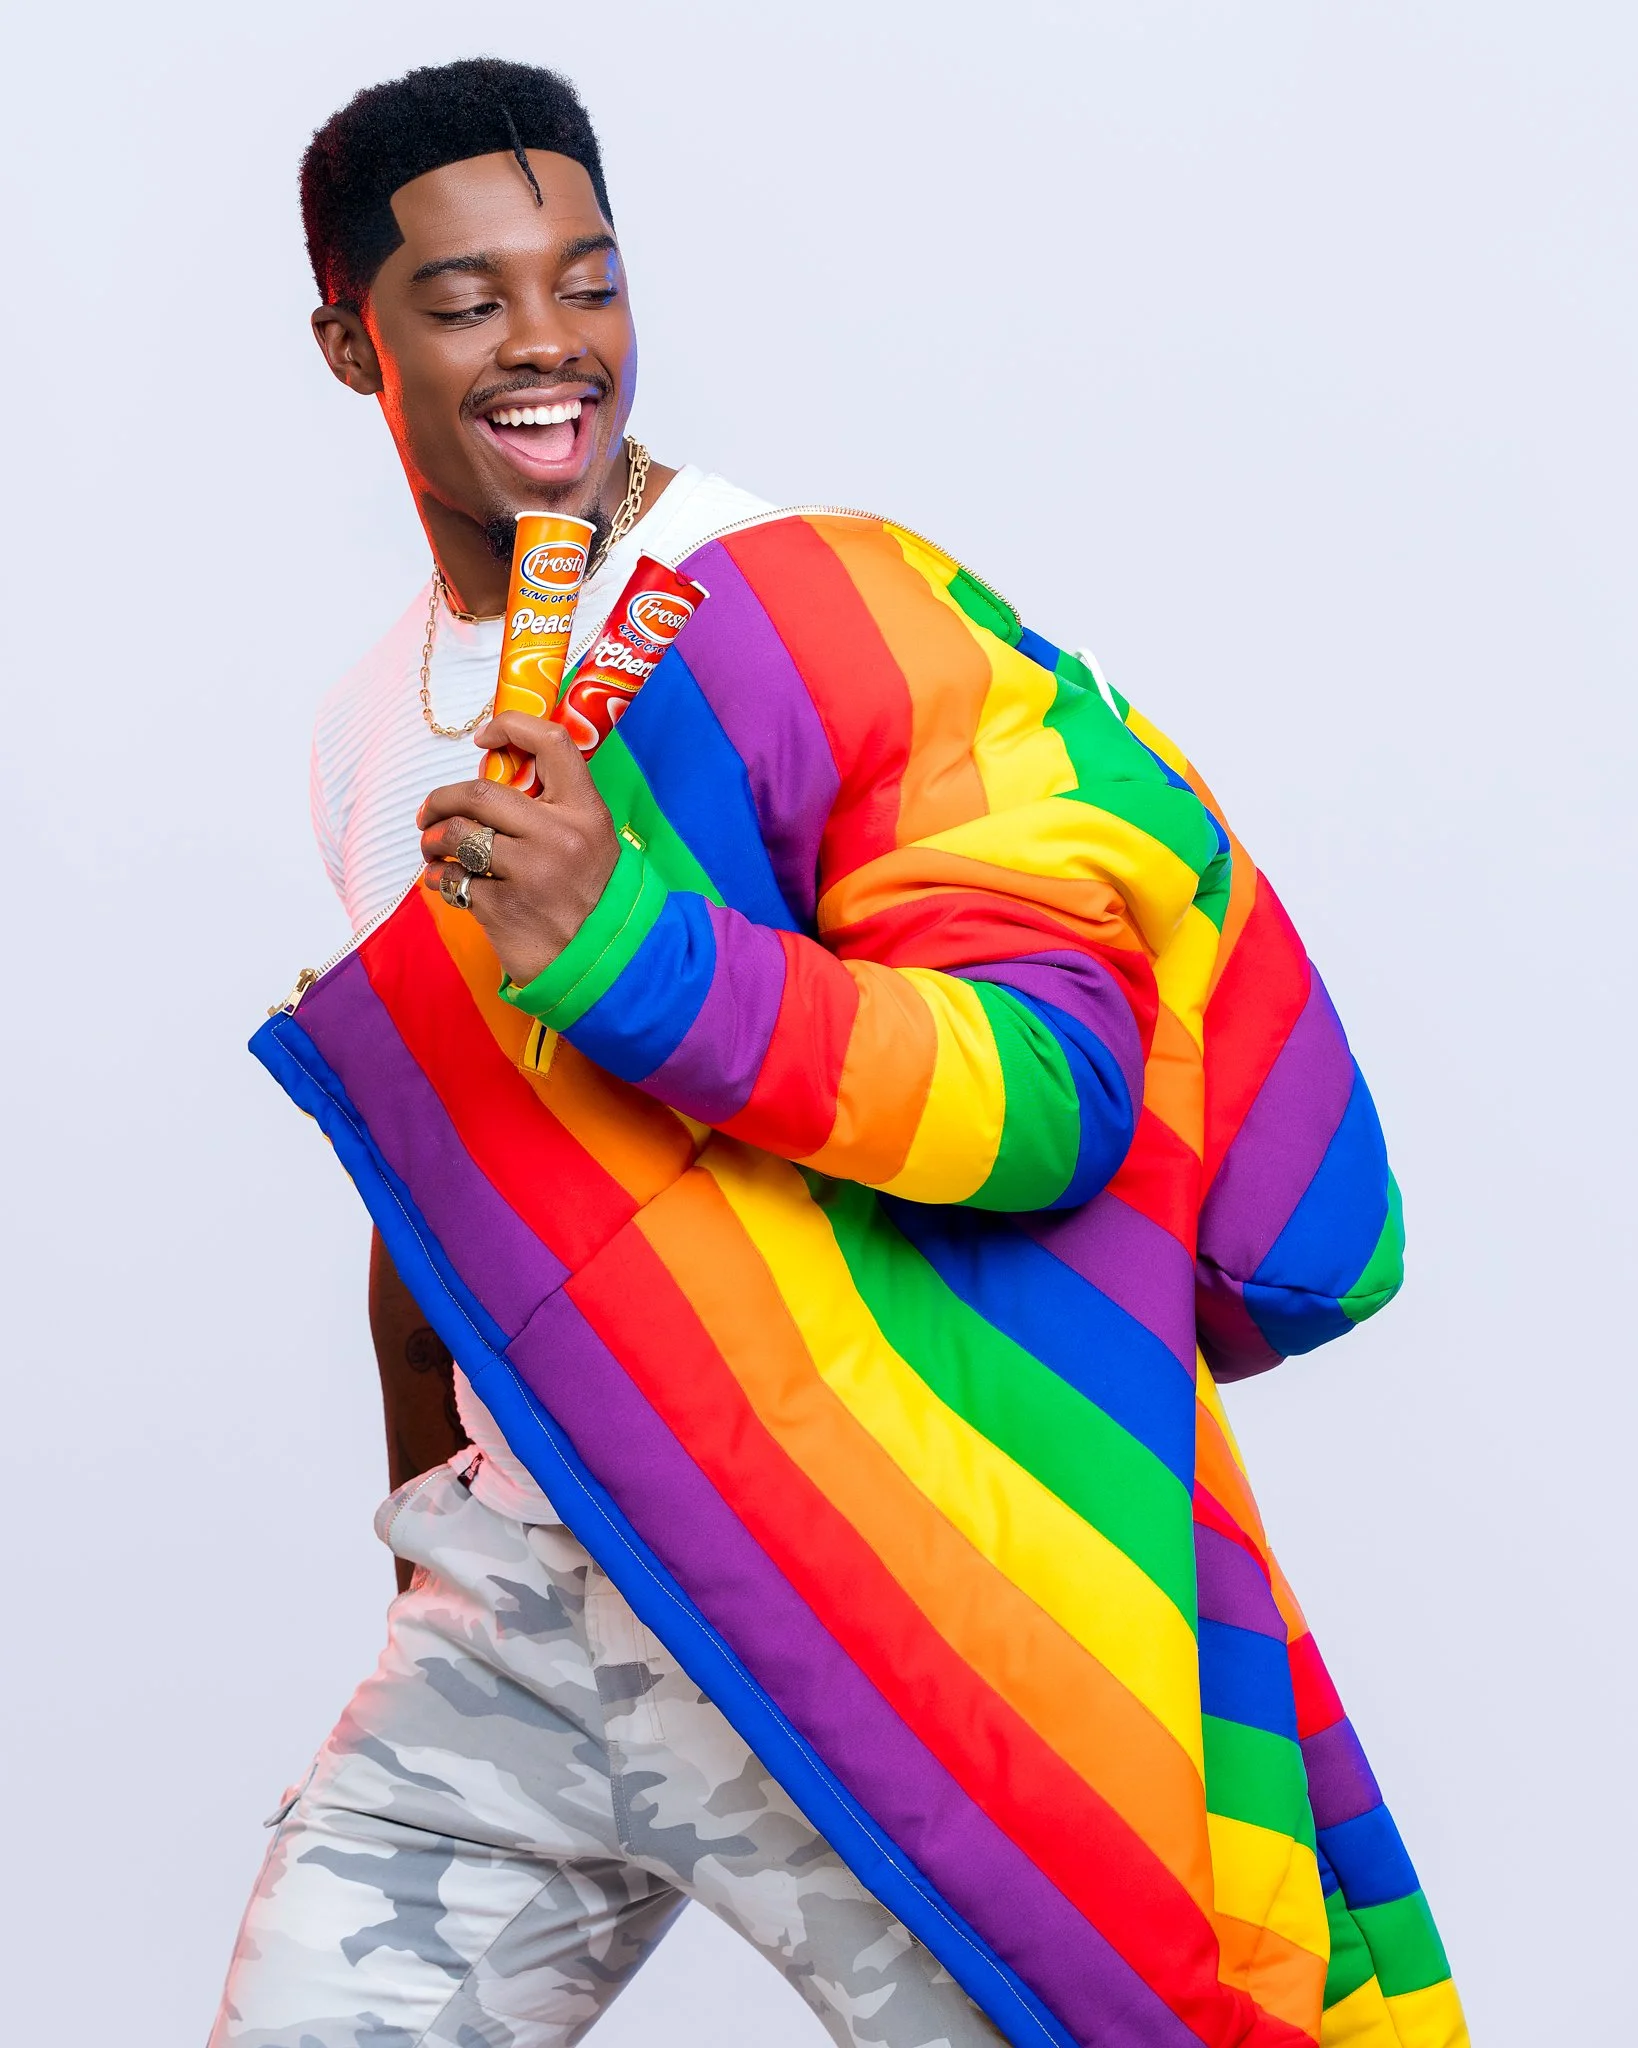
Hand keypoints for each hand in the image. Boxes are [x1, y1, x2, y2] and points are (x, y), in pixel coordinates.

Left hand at [417, 711, 619, 987]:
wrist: (603, 963)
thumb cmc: (591, 895)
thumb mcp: (593, 840)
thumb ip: (556, 806)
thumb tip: (499, 771)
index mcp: (586, 812)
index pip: (551, 743)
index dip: (510, 726)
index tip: (483, 739)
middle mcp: (559, 837)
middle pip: (481, 792)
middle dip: (442, 799)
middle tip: (429, 811)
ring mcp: (530, 874)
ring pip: (458, 835)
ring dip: (433, 839)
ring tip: (432, 848)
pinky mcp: (502, 909)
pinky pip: (452, 879)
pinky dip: (439, 878)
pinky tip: (444, 881)